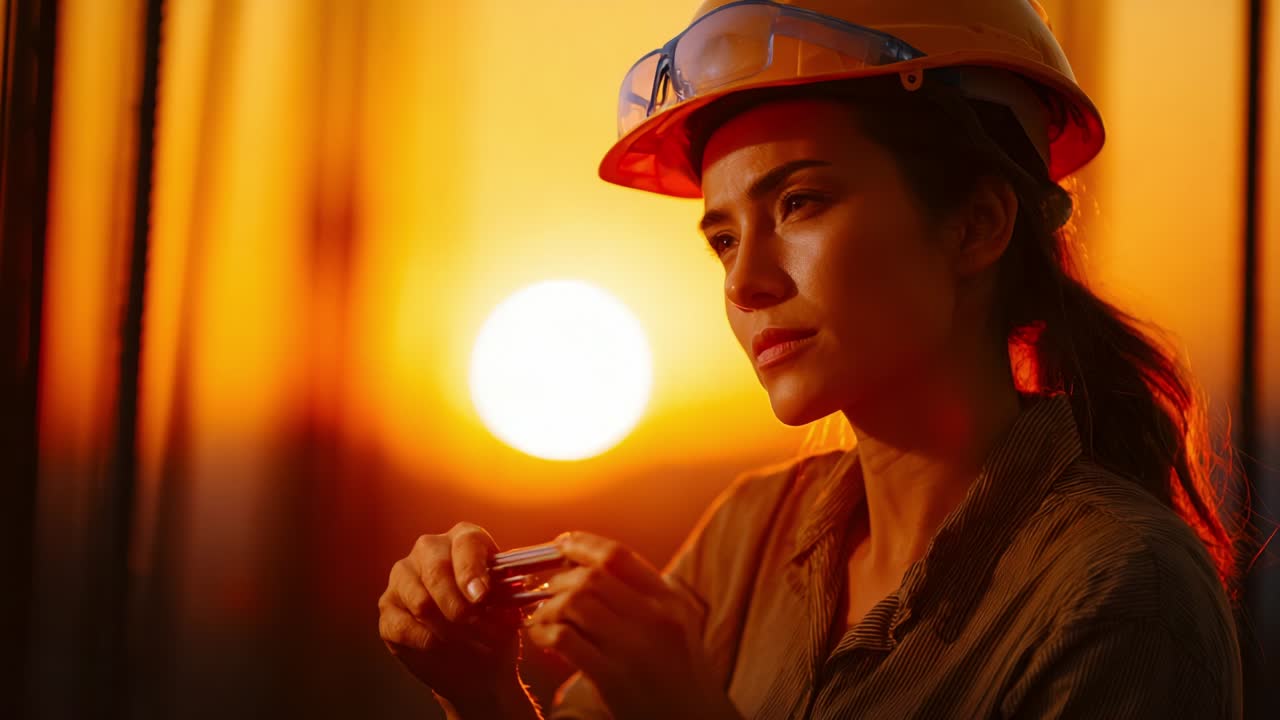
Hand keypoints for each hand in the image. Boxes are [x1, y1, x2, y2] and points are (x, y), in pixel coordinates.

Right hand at [377, 522, 531, 715]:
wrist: (477, 662)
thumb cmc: (495, 624)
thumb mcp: (509, 608)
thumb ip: (505, 597)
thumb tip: (502, 597)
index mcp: (464, 539)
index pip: (466, 543)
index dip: (472, 571)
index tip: (481, 597)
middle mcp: (429, 549)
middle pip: (437, 571)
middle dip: (460, 607)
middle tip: (479, 629)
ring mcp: (403, 575)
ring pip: (420, 601)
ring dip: (448, 629)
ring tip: (468, 641)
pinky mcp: (388, 606)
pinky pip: (402, 625)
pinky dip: (427, 641)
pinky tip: (441, 646)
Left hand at [525, 531, 740, 719]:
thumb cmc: (679, 672)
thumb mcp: (676, 622)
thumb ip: (644, 593)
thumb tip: (591, 564)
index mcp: (669, 600)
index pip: (618, 555)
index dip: (582, 544)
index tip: (562, 544)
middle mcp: (655, 618)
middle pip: (591, 577)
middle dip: (558, 580)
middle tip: (545, 591)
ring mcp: (634, 648)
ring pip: (574, 604)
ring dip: (548, 607)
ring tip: (542, 617)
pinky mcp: (613, 677)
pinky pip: (565, 639)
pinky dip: (544, 633)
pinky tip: (542, 639)